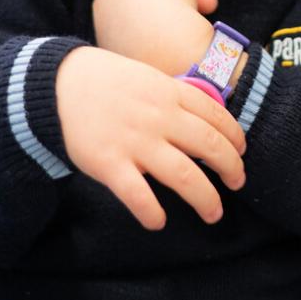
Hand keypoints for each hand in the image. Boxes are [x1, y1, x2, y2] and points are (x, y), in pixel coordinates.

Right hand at [56, 45, 245, 228]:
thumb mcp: (148, 76)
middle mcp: (159, 118)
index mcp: (170, 93)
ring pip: (185, 176)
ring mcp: (135, 142)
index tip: (241, 152)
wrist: (59, 84)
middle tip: (238, 183)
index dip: (235, 138)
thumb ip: (175, 96)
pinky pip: (138, 195)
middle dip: (231, 169)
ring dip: (205, 199)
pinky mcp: (109, 164)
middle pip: (210, 147)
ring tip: (214, 213)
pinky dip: (152, 212)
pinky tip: (158, 222)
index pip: (217, 117)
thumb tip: (205, 117)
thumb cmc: (106, 81)